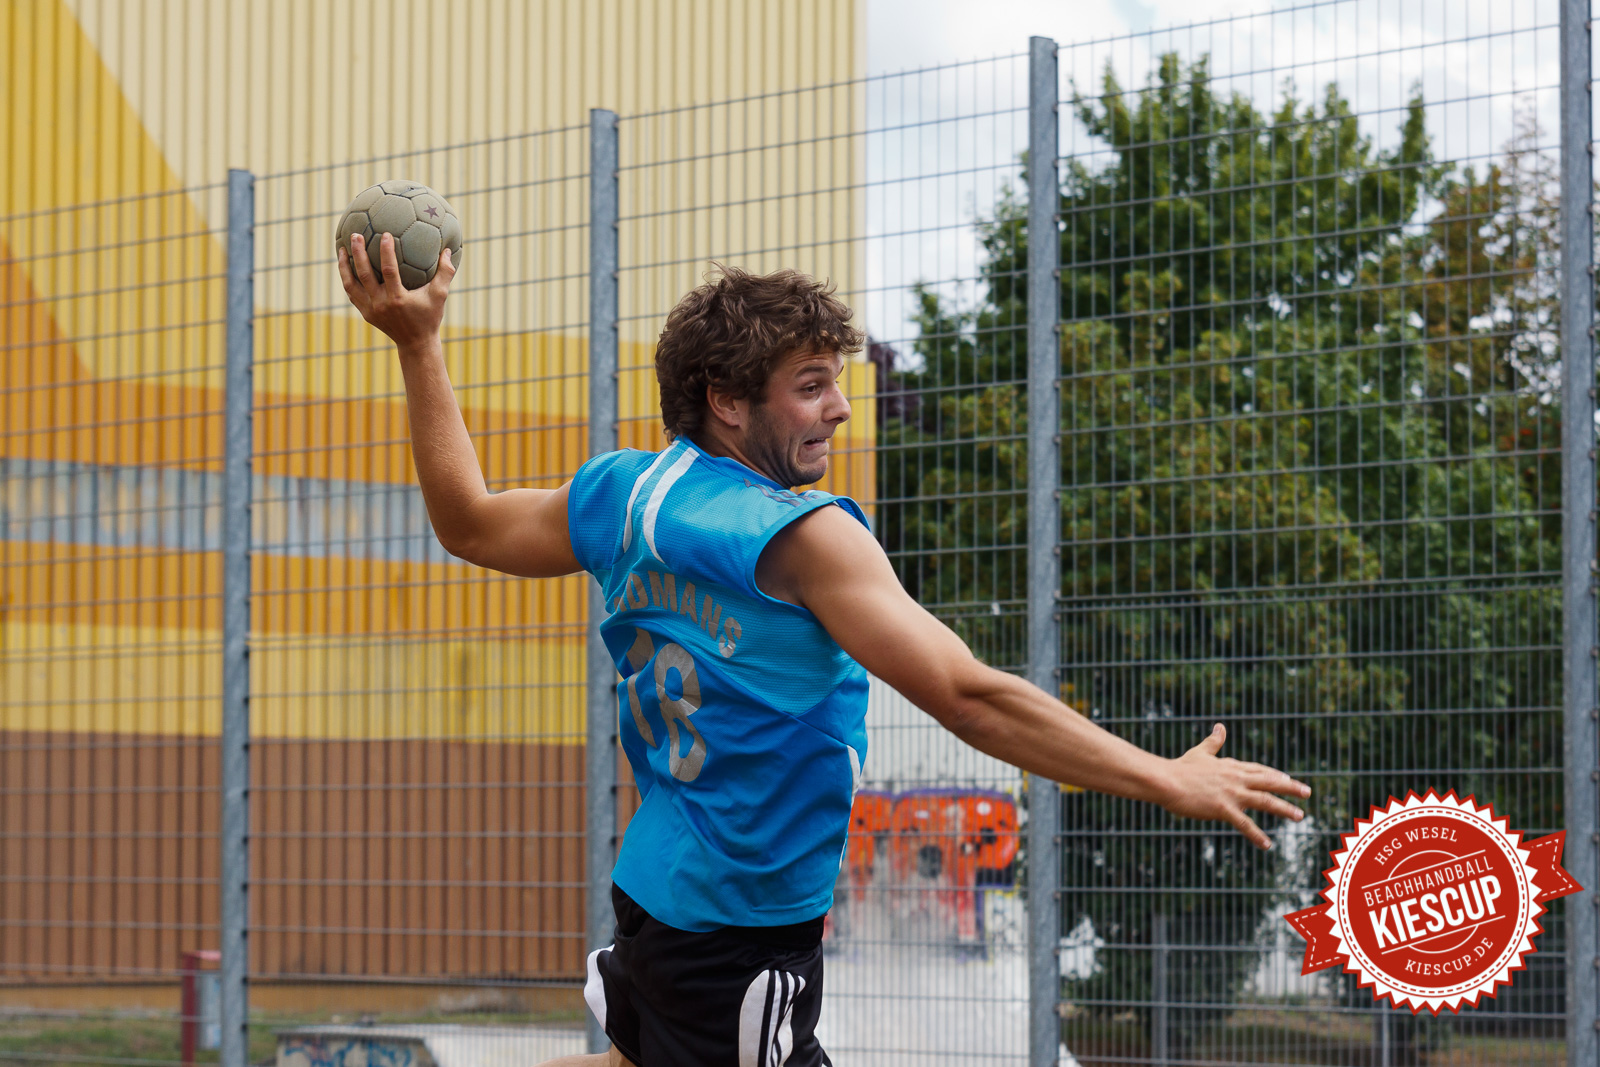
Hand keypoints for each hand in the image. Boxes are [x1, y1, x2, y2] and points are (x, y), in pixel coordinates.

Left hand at [337, 232, 454, 349]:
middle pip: (364, 274)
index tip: (385, 234)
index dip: (386, 251)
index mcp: (398, 299)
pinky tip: (346, 266)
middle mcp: (381, 304)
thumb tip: (448, 251)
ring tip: (342, 248)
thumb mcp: (440, 296)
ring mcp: (370, 310)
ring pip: (351, 284)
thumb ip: (445, 273)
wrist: (415, 344)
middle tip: (356, 234)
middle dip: (358, 253)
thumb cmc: (429, 317)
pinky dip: (347, 278)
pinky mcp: (365, 313)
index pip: (389, 270)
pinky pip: (352, 293)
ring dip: (344, 266)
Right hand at [1160, 723, 1310, 849]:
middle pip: (1270, 781)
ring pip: (1265, 800)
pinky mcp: (1223, 808)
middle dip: (1291, 787)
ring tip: (1299, 816)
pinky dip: (1256, 835)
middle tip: (1307, 792)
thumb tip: (1220, 726)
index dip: (1275, 775)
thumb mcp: (1200, 752)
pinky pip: (1244, 823)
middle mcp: (1236, 778)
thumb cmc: (1180, 768)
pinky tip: (1266, 844)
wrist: (1166, 780)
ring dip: (1284, 808)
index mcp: (1231, 766)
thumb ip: (1214, 742)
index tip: (1288, 778)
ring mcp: (1231, 793)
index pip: (1259, 770)